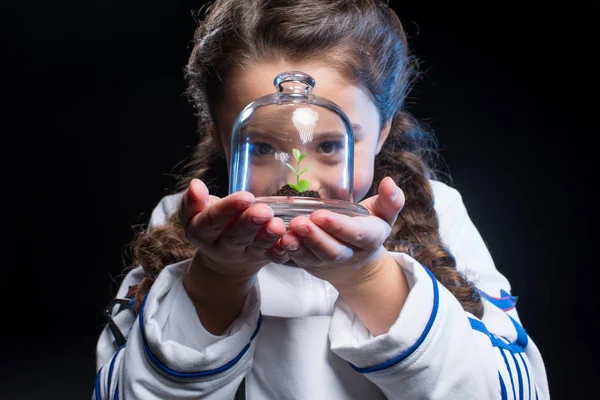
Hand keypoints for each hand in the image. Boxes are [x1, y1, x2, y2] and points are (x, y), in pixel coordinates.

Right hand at [179, 178, 286, 281]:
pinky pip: (274, 258)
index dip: (227, 209)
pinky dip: (282, 251)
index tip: (245, 196)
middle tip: (264, 211)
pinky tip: (289, 241)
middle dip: (250, 223)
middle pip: (236, 236)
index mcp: (202, 233)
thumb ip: (193, 201)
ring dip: (268, 236)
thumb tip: (195, 185)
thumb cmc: (211, 227)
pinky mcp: (264, 259)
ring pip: (257, 247)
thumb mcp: (195, 216)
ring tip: (277, 225)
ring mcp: (245, 255)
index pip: (212, 221)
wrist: (223, 260)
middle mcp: (223, 248)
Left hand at [274, 177, 404, 288]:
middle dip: (315, 238)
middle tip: (298, 222)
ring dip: (299, 246)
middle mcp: (349, 254)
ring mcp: (328, 263)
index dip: (338, 226)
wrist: (358, 264)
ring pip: (313, 257)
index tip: (320, 215)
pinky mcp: (310, 265)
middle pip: (332, 251)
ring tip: (286, 233)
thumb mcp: (383, 214)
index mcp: (369, 239)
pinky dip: (286, 253)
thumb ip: (390, 200)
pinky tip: (277, 241)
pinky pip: (297, 261)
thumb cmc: (368, 229)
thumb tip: (389, 182)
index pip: (356, 234)